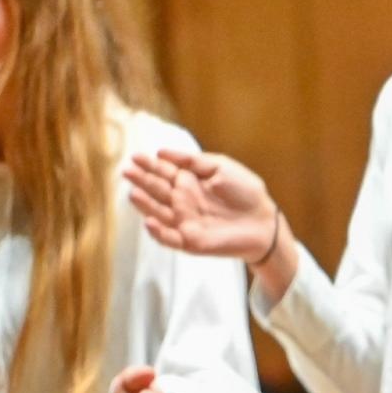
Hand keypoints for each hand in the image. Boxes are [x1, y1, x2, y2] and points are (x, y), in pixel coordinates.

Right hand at [124, 149, 298, 297]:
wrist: (264, 220)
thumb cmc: (246, 192)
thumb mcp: (220, 167)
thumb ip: (192, 160)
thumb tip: (162, 151)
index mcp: (189, 182)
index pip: (164, 172)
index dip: (149, 165)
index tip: (135, 157)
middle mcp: (182, 202)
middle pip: (157, 190)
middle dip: (141, 181)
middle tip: (127, 171)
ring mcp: (184, 222)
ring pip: (158, 212)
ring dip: (145, 204)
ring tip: (133, 193)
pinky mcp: (191, 241)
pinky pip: (170, 238)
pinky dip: (158, 232)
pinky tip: (149, 221)